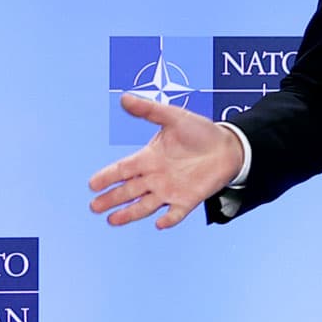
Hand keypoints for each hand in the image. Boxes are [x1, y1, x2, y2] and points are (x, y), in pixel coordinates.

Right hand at [88, 93, 246, 228]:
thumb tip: (124, 98)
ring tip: (112, 220)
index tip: (92, 184)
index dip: (107, 176)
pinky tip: (159, 223)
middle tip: (94, 207)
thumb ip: (149, 110)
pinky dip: (168, 218)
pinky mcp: (188, 200)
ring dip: (129, 213)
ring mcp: (170, 190)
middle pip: (128, 191)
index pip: (122, 170)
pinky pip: (175, 213)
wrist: (229, 146)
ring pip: (144, 205)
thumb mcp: (173, 117)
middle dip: (111, 199)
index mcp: (148, 158)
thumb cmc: (200, 131)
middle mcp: (155, 177)